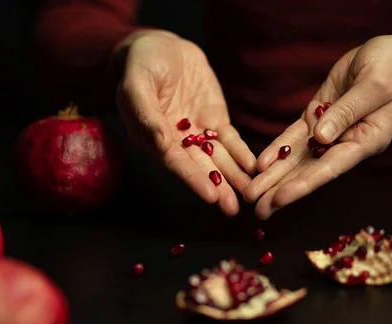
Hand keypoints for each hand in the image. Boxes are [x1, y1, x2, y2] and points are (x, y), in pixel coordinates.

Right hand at [115, 30, 256, 215]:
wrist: (161, 46)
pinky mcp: (213, 120)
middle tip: (233, 208)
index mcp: (152, 138)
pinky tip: (253, 166)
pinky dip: (241, 153)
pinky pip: (229, 140)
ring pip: (217, 159)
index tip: (210, 195)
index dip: (193, 179)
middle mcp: (175, 142)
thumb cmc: (141, 64)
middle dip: (217, 187)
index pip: (175, 162)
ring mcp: (196, 132)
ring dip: (233, 177)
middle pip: (199, 167)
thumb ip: (146, 113)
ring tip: (250, 195)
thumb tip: (161, 145)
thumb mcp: (137, 84)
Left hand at [244, 34, 391, 218]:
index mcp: (367, 141)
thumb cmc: (391, 67)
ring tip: (250, 195)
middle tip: (256, 210)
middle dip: (281, 190)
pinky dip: (276, 150)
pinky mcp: (315, 119)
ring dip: (273, 177)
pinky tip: (259, 165)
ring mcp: (328, 132)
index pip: (330, 168)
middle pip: (309, 171)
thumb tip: (321, 138)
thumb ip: (347, 112)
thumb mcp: (374, 85)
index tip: (279, 199)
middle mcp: (345, 143)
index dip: (303, 184)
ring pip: (296, 159)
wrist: (391, 55)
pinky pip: (292, 138)